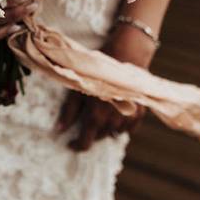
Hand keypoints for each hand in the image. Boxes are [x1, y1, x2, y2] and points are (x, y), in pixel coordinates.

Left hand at [55, 23, 157, 150]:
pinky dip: (120, 125)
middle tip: (84, 122)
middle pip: (99, 137)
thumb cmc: (97, 69)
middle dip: (90, 133)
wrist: (126, 53)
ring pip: (114, 133)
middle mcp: (113, 121)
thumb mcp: (78, 88)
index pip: (86, 142)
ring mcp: (129, 118)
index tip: (70, 144)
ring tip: (100, 115)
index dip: (77, 146)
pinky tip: (115, 114)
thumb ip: (69, 111)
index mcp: (96, 116)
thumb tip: (59, 130)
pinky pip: (128, 129)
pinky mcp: (140, 113)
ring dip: (105, 129)